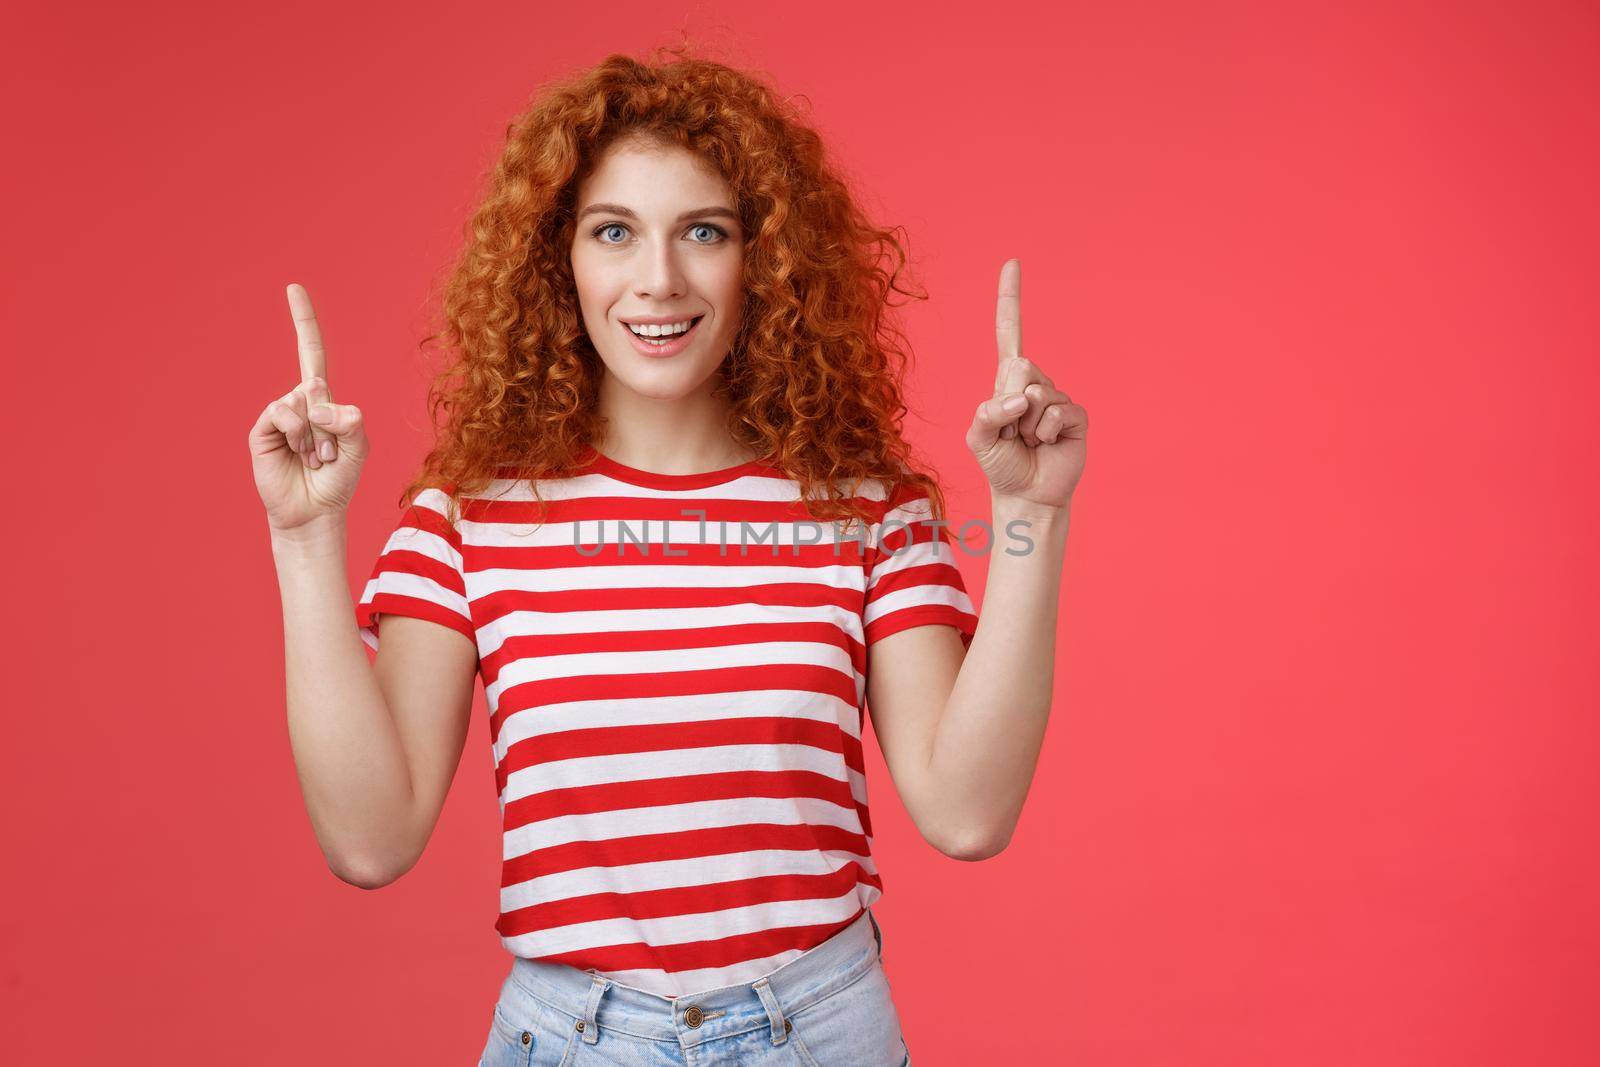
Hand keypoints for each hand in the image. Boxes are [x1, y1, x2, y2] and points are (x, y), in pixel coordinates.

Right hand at [248, 283, 369, 532]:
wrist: (314, 511)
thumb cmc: (338, 479)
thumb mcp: (359, 447)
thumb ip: (350, 419)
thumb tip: (317, 396)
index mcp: (322, 400)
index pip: (311, 352)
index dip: (303, 321)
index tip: (292, 288)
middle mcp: (299, 401)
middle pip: (317, 386)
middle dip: (331, 424)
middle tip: (328, 455)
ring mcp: (279, 414)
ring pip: (302, 402)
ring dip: (316, 437)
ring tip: (314, 459)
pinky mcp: (263, 429)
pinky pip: (283, 413)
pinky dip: (298, 434)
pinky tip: (297, 455)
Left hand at [965, 259, 1086, 510]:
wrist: (1027, 495)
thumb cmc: (1001, 464)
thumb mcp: (977, 438)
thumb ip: (986, 413)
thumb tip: (1022, 397)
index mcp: (1008, 380)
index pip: (1009, 332)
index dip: (1010, 299)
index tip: (1013, 263)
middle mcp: (1034, 382)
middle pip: (1020, 366)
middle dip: (1009, 402)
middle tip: (1012, 430)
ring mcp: (1056, 397)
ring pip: (1036, 392)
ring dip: (1024, 425)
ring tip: (1027, 441)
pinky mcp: (1075, 415)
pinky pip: (1056, 411)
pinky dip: (1043, 433)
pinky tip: (1046, 445)